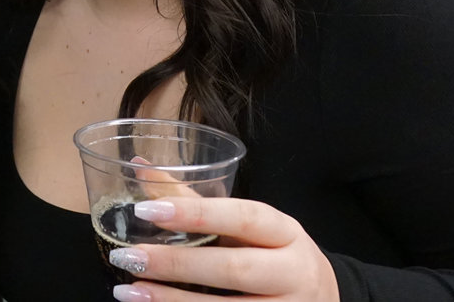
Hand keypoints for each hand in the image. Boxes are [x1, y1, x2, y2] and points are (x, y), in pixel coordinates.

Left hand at [106, 197, 337, 300]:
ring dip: (173, 301)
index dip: (195, 213)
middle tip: (129, 257)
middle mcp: (294, 273)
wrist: (324, 299)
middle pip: (234, 269)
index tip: (146, 210)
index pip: (243, 217)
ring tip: (129, 292)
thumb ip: (195, 200)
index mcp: (286, 233)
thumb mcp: (249, 227)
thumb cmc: (274, 254)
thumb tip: (140, 166)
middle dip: (177, 264)